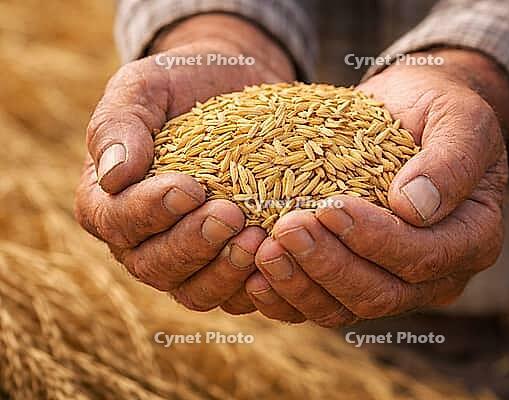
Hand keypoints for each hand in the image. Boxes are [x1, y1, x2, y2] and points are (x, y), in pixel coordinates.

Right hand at [75, 14, 294, 313]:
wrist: (232, 90)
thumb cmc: (182, 85)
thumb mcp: (145, 88)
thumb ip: (119, 125)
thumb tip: (113, 176)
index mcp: (110, 200)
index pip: (116, 222)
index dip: (149, 212)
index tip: (189, 187)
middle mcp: (142, 240)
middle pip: (154, 266)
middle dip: (193, 245)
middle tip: (231, 215)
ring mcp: (186, 259)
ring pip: (194, 292)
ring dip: (225, 272)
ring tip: (258, 240)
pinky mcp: (226, 265)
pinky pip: (235, 296)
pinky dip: (255, 287)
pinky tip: (277, 260)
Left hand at [245, 49, 508, 326]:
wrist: (408, 115)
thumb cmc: (436, 111)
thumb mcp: (459, 118)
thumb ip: (451, 160)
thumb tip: (414, 208)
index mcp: (472, 239)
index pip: (423, 257)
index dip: (375, 239)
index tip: (330, 206)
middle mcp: (436, 274)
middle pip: (381, 294)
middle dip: (330, 266)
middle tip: (287, 229)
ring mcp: (395, 284)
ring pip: (347, 310)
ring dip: (302, 286)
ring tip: (264, 251)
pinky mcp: (357, 281)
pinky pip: (322, 305)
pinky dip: (287, 299)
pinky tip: (255, 278)